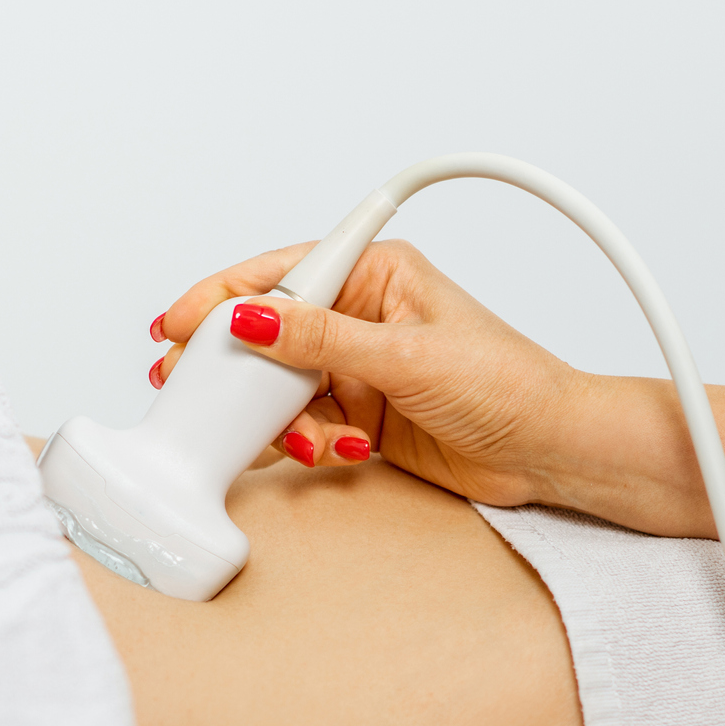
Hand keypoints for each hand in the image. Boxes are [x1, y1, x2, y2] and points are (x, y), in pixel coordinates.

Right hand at [150, 240, 594, 505]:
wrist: (548, 451)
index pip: (281, 274)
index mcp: (376, 274)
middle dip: (238, 370)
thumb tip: (251, 320)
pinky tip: (337, 451)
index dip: (221, 298)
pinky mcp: (360, 415)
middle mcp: (361, 316)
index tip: (176, 324)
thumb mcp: (405, 359)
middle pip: (269, 335)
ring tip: (304, 440)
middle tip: (196, 392)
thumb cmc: (506, 385)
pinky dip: (308, 444)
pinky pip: (304, 426)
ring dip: (280, 420)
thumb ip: (320, 342)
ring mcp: (358, 368)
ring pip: (281, 389)